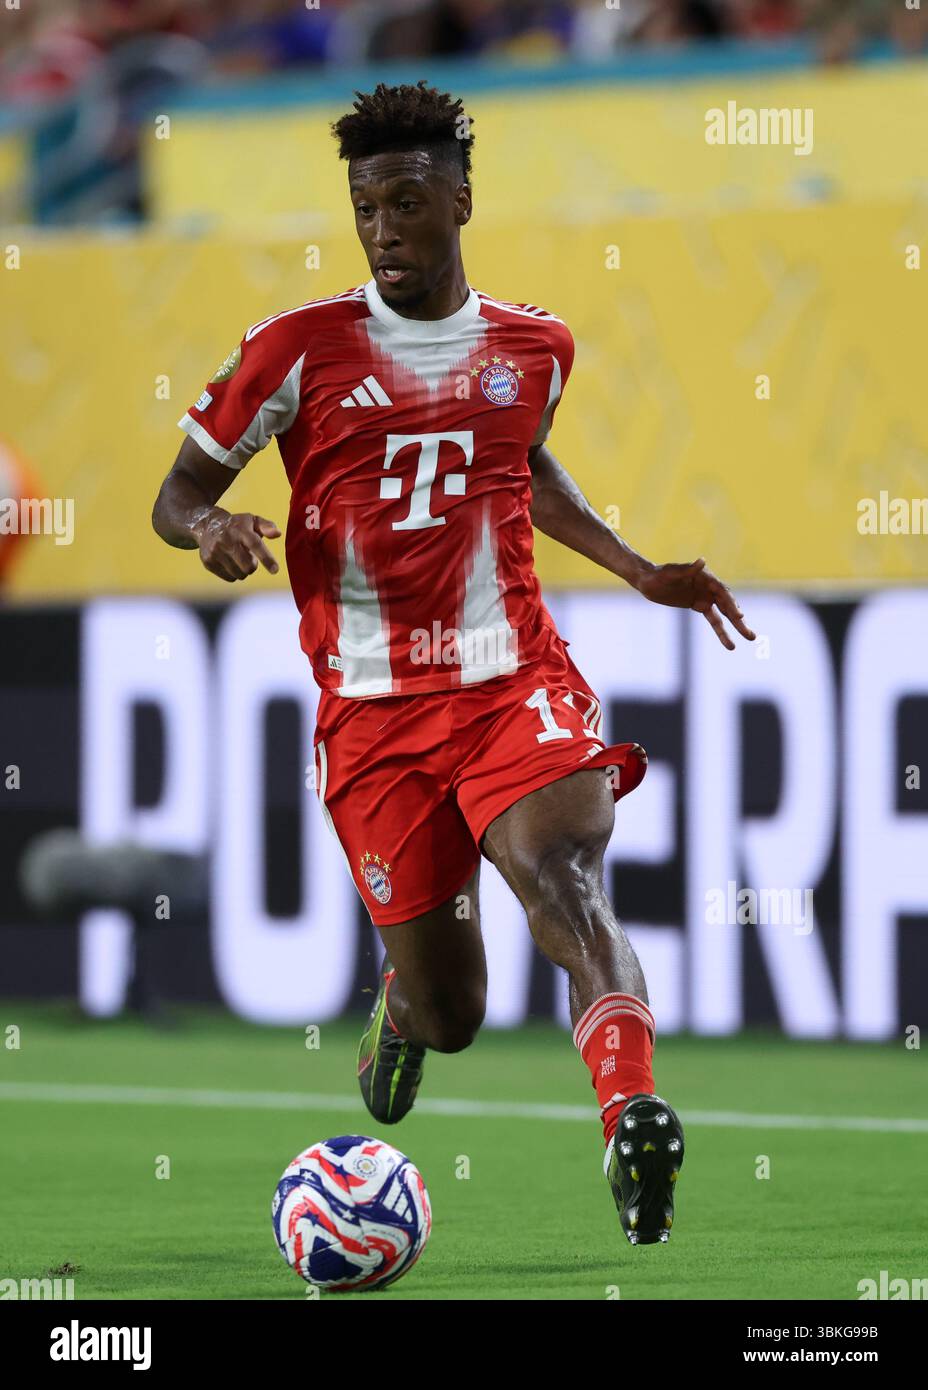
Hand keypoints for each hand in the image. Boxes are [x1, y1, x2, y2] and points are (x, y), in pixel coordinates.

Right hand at [194, 510, 280, 581]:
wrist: (207, 525)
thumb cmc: (236, 525)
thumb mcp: (252, 520)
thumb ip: (267, 526)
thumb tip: (278, 534)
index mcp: (241, 530)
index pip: (255, 544)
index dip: (266, 558)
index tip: (275, 570)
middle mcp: (226, 540)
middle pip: (248, 566)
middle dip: (253, 565)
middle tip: (249, 557)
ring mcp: (216, 552)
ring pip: (239, 574)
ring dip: (243, 570)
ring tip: (238, 558)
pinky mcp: (208, 562)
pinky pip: (229, 578)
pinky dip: (233, 573)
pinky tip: (229, 562)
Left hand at [636, 557, 754, 649]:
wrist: (648, 581)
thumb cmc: (658, 575)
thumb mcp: (671, 573)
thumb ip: (688, 569)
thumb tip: (702, 561)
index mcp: (706, 577)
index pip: (723, 592)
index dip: (731, 604)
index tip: (739, 616)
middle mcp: (709, 587)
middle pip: (728, 605)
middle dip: (740, 620)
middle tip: (751, 635)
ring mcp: (705, 596)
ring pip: (724, 614)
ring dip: (736, 626)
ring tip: (750, 637)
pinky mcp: (699, 605)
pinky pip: (714, 619)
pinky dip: (721, 630)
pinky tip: (730, 642)